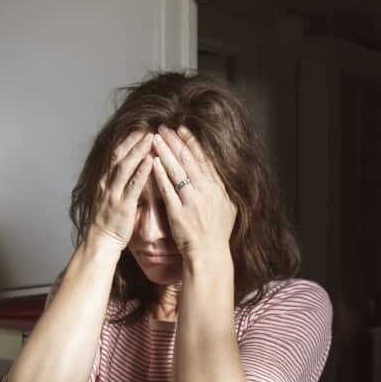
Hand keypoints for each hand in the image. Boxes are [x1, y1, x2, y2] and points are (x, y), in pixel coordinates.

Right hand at [89, 131, 154, 249]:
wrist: (101, 241)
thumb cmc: (110, 220)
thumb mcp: (112, 196)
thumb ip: (121, 182)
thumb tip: (135, 168)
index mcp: (104, 180)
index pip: (115, 154)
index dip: (127, 140)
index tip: (140, 129)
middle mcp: (106, 183)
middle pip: (118, 155)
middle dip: (133, 140)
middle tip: (147, 127)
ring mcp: (113, 194)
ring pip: (124, 166)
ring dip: (138, 150)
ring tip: (151, 138)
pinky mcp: (122, 205)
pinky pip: (133, 185)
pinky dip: (142, 172)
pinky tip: (151, 161)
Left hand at [150, 125, 236, 260]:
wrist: (209, 253)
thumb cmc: (218, 231)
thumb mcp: (228, 205)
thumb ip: (222, 186)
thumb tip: (218, 168)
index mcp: (218, 187)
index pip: (203, 158)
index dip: (191, 142)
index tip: (181, 129)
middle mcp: (206, 191)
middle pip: (188, 160)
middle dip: (175, 141)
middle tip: (163, 128)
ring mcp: (191, 201)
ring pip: (176, 171)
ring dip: (165, 152)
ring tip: (154, 139)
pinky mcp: (178, 212)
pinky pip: (167, 190)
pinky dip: (160, 175)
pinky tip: (152, 162)